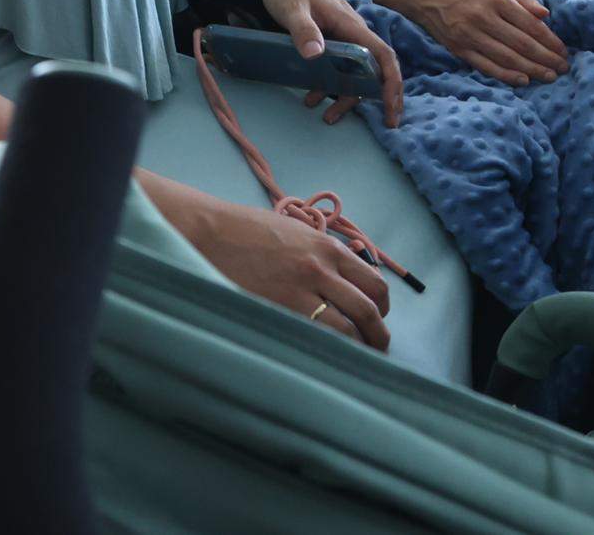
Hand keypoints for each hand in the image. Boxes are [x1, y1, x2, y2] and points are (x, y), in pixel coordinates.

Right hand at [184, 197, 391, 349]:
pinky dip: (327, 350)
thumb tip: (343, 281)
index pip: (373, 281)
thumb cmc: (250, 231)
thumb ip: (322, 254)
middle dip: (378, 333)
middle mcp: (321, 268)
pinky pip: (314, 336)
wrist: (211, 231)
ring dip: (359, 347)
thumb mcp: (297, 233)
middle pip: (368, 307)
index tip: (379, 318)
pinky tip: (328, 360)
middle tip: (378, 348)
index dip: (382, 306)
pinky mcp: (278, 309)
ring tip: (359, 362)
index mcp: (328, 247)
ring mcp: (300, 290)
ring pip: (347, 328)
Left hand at [257, 0, 403, 126]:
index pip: (382, 55)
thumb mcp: (291, 8)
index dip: (391, 82)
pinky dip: (331, 85)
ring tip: (327, 117)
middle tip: (386, 123)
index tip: (392, 107)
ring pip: (355, 71)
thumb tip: (317, 56)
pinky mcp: (329, 39)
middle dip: (380, 96)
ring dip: (347, 95)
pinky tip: (312, 96)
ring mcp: (341, 36)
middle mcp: (352, 32)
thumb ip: (303, 30)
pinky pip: (338, 66)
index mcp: (350, 25)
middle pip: (375, 68)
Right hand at [397, 0, 568, 84]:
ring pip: (506, 57)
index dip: (549, 40)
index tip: (564, 51)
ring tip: (549, 76)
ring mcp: (469, 35)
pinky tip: (523, 80)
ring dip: (531, 69)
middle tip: (562, 68)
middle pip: (521, 43)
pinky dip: (506, 75)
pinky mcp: (458, 49)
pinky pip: (486, 66)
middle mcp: (483, 17)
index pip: (529, 24)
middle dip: (545, 58)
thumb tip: (546, 14)